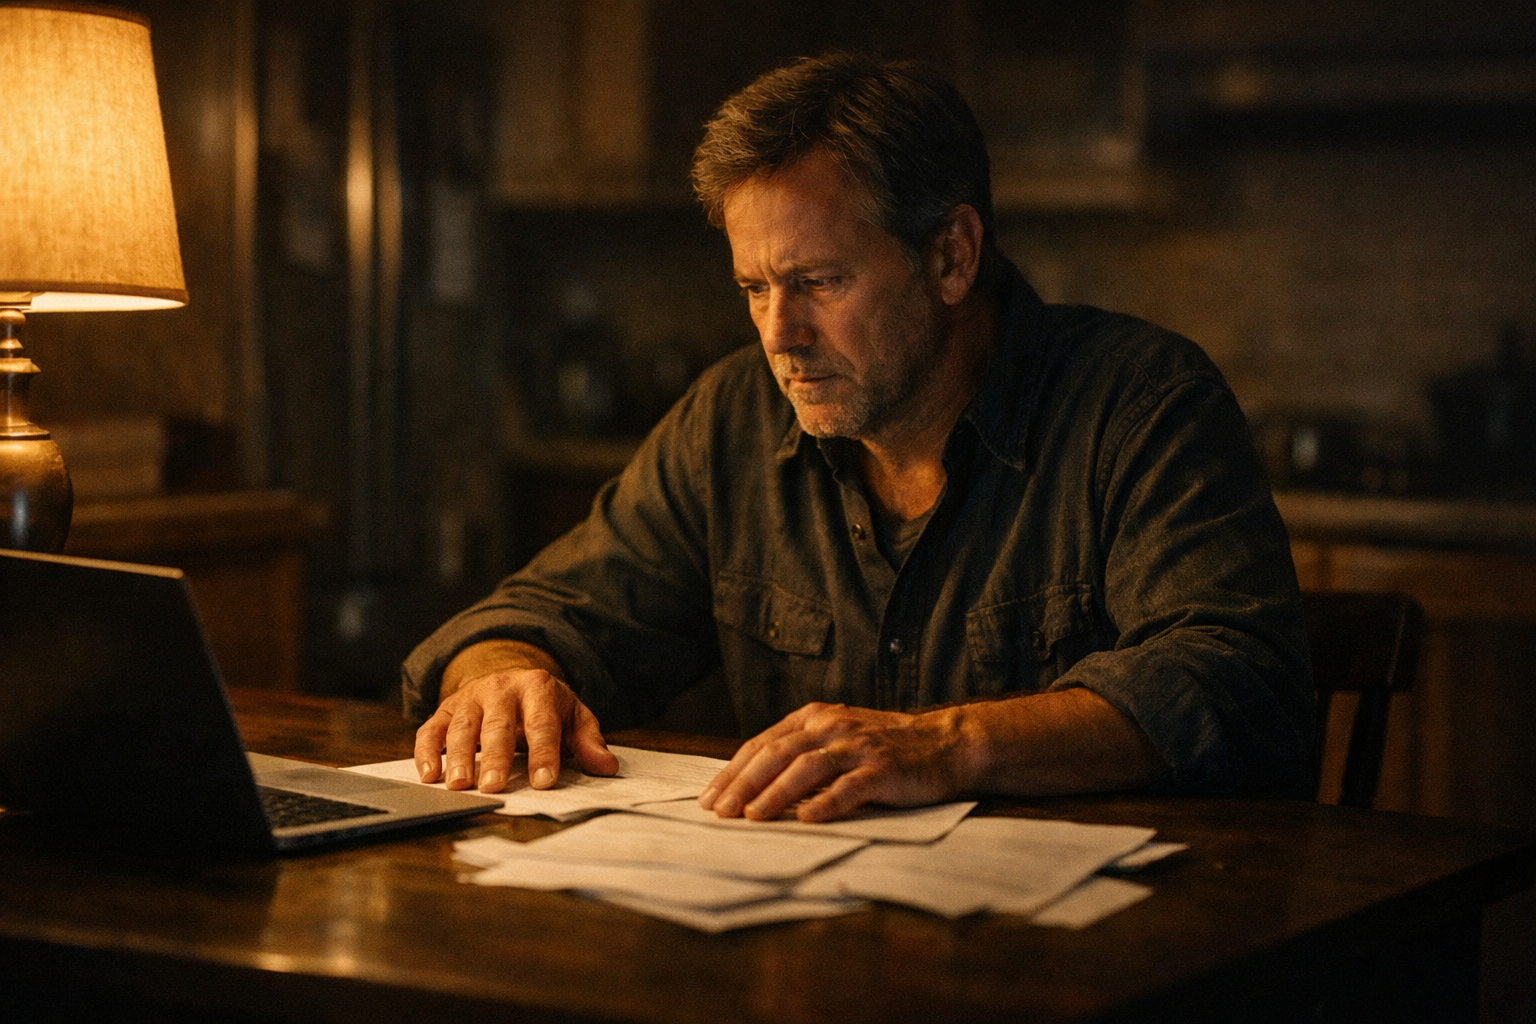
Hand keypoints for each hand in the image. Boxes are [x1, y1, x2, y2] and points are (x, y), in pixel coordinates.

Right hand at [413, 645, 617, 792]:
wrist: (511, 678)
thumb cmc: (544, 706)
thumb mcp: (572, 716)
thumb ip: (587, 740)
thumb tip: (606, 766)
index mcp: (538, 687)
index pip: (541, 723)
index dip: (544, 753)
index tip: (544, 781)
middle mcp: (501, 687)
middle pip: (497, 724)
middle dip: (495, 756)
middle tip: (493, 787)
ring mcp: (471, 697)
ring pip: (462, 726)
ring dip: (458, 756)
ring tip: (459, 784)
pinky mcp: (446, 708)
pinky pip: (432, 728)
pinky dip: (428, 750)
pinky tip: (429, 774)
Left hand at [698, 702, 973, 821]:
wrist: (944, 743)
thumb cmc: (883, 748)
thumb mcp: (836, 740)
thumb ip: (800, 755)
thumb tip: (751, 789)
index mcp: (814, 717)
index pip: (762, 744)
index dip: (733, 771)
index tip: (709, 798)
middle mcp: (832, 726)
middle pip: (777, 753)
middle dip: (743, 784)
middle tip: (720, 812)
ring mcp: (858, 746)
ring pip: (806, 768)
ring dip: (776, 793)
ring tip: (752, 816)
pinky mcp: (883, 768)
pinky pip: (849, 787)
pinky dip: (826, 803)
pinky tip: (806, 819)